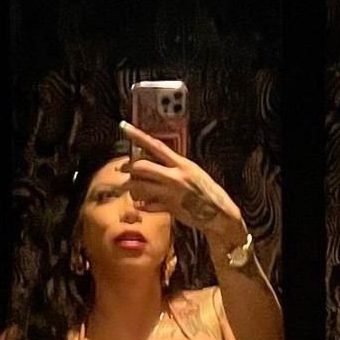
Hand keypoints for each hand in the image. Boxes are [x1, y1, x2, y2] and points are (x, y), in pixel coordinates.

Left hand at [117, 121, 246, 245]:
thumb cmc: (205, 190)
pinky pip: (147, 205)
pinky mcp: (169, 208)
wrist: (217, 212)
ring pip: (140, 186)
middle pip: (142, 167)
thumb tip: (154, 158)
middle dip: (128, 167)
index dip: (138, 135)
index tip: (124, 127)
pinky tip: (141, 204)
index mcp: (181, 163)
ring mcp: (171, 193)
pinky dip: (141, 205)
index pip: (155, 146)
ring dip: (130, 187)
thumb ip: (174, 165)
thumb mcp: (192, 171)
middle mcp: (175, 176)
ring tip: (128, 188)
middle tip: (121, 169)